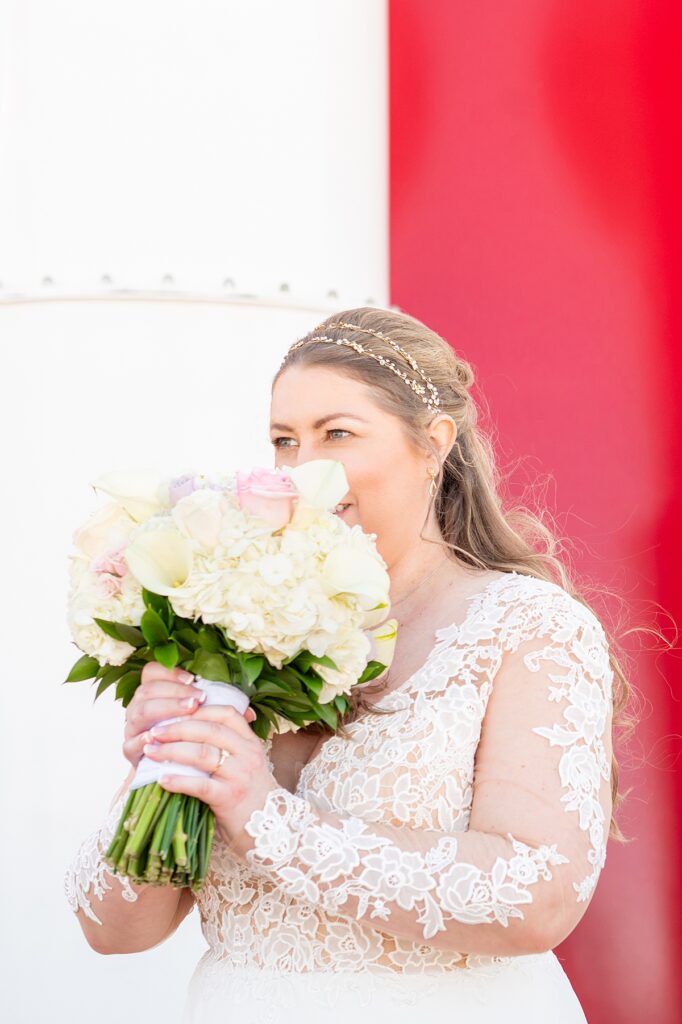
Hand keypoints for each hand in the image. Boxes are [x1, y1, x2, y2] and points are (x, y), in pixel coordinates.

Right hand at [122, 662, 255, 769]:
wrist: (178, 777)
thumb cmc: (195, 744)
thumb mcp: (206, 724)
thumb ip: (221, 711)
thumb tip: (250, 714)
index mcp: (155, 694)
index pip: (153, 672)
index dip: (171, 673)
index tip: (193, 680)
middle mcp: (139, 708)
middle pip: (147, 689)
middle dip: (174, 692)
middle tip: (197, 700)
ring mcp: (132, 729)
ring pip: (140, 711)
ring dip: (165, 709)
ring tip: (187, 712)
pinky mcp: (130, 753)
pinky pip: (132, 743)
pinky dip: (145, 739)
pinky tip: (161, 737)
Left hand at [140, 701, 278, 858]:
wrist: (273, 831)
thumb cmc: (251, 796)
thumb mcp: (246, 764)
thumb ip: (227, 747)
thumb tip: (188, 730)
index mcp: (250, 742)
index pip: (226, 713)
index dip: (199, 710)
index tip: (174, 712)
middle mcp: (248, 754)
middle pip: (209, 730)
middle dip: (177, 728)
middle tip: (154, 732)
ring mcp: (241, 775)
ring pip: (202, 753)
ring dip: (172, 750)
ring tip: (151, 751)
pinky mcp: (231, 798)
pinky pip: (201, 785)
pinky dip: (179, 780)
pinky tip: (162, 780)